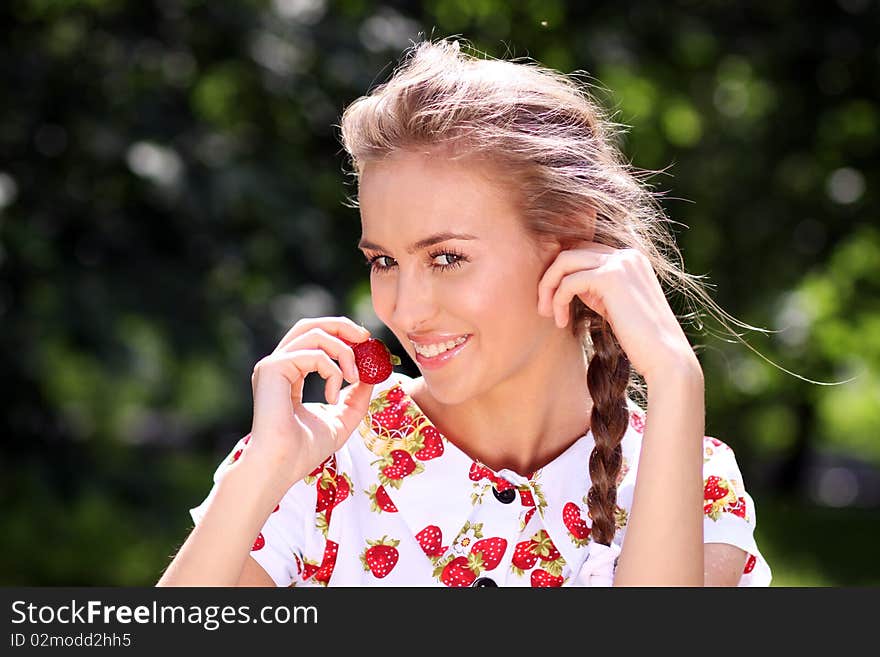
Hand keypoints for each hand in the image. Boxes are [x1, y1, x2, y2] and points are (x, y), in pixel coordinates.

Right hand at [246, 316, 374, 489]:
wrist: (281, 466)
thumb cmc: (304, 450)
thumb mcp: (341, 420)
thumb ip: (356, 398)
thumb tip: (373, 376)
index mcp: (289, 374)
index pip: (314, 340)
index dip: (342, 336)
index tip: (367, 345)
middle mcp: (278, 366)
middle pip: (310, 326)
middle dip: (342, 326)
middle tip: (366, 338)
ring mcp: (272, 365)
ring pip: (314, 333)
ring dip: (344, 351)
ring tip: (354, 377)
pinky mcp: (272, 369)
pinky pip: (313, 354)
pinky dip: (333, 371)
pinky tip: (333, 397)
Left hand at [536, 242, 698, 380]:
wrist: (665, 358)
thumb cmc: (639, 341)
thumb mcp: (613, 307)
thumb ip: (594, 289)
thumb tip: (563, 281)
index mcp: (630, 259)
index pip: (582, 251)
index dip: (562, 273)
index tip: (553, 301)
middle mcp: (626, 255)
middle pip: (570, 251)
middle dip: (550, 278)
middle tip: (543, 309)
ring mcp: (620, 263)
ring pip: (564, 261)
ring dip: (548, 287)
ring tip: (547, 314)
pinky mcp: (611, 278)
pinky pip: (569, 281)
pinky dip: (559, 300)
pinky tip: (561, 322)